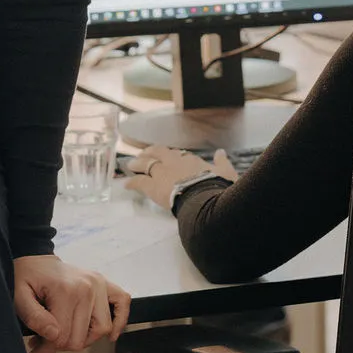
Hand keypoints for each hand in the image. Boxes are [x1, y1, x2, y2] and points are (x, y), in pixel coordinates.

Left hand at [13, 254, 129, 352]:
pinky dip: (119, 321)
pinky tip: (109, 334)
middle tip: (46, 340)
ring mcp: (99, 284)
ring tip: (67, 333)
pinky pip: (122, 303)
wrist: (36, 260)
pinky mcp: (106, 284)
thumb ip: (33, 317)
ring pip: (102, 329)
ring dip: (85, 338)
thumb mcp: (19, 296)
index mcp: (66, 290)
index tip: (34, 349)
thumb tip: (54, 334)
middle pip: (81, 338)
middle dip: (61, 345)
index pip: (62, 337)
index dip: (45, 349)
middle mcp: (88, 287)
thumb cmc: (27, 278)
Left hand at [123, 144, 237, 210]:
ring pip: (146, 164)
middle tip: (143, 154)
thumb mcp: (226, 172)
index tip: (167, 156)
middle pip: (158, 153)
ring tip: (131, 164)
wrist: (206, 199)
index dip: (170, 155)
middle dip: (150, 153)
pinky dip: (132, 182)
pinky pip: (139, 182)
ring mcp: (162, 173)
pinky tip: (126, 184)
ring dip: (138, 163)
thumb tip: (221, 153)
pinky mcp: (154, 186)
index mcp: (191, 160)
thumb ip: (222, 162)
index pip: (177, 154)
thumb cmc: (218, 187)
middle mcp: (174, 162)